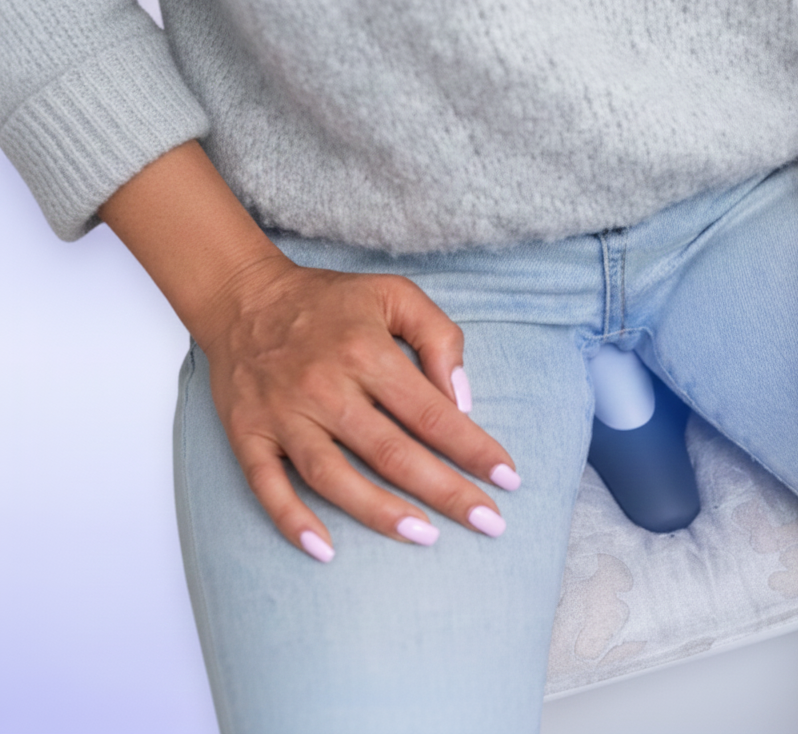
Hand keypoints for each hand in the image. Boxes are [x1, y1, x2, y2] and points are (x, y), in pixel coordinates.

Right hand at [199, 256, 519, 560]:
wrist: (242, 296)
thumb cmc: (330, 301)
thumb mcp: (394, 294)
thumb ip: (438, 337)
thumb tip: (462, 400)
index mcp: (366, 353)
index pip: (432, 413)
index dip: (474, 449)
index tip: (508, 478)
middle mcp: (325, 387)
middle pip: (392, 453)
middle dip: (446, 492)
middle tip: (490, 523)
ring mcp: (283, 415)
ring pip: (334, 476)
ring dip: (380, 513)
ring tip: (426, 537)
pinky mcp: (248, 434)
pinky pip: (267, 485)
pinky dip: (292, 520)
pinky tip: (324, 550)